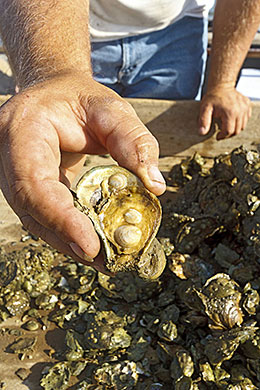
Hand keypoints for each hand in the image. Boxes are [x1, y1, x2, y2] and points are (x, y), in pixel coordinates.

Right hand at [0, 72, 164, 271]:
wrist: (54, 95)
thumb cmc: (80, 99)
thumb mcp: (111, 109)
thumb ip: (134, 141)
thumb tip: (155, 186)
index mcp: (22, 130)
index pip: (33, 182)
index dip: (60, 218)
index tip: (90, 246)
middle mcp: (8, 156)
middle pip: (30, 209)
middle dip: (66, 238)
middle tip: (104, 260)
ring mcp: (12, 174)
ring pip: (34, 218)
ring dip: (67, 242)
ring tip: (104, 260)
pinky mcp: (26, 187)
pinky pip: (42, 214)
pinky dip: (66, 231)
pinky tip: (92, 242)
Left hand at [198, 86, 251, 139]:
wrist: (221, 86)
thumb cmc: (212, 98)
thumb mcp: (205, 109)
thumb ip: (203, 121)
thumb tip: (202, 132)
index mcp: (230, 112)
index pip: (228, 131)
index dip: (222, 136)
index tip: (217, 136)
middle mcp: (240, 110)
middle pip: (236, 130)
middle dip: (228, 134)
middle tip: (221, 133)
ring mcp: (245, 108)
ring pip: (242, 126)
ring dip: (234, 129)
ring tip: (226, 125)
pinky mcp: (248, 105)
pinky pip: (246, 119)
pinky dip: (240, 122)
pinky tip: (232, 119)